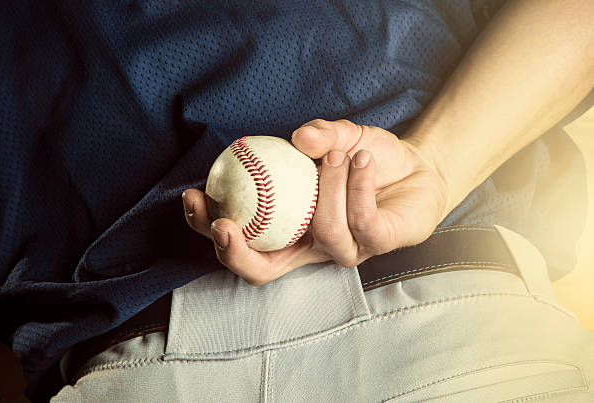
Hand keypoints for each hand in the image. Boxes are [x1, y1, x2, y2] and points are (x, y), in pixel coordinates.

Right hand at [182, 119, 447, 284]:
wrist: (417, 166)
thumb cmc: (368, 159)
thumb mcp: (339, 137)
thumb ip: (320, 134)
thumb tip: (297, 136)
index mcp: (287, 229)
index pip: (240, 243)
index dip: (209, 228)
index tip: (193, 197)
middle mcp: (310, 247)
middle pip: (261, 271)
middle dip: (233, 253)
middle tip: (223, 223)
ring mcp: (344, 250)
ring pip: (322, 233)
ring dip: (324, 188)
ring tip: (334, 154)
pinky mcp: (378, 244)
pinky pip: (360, 220)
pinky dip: (355, 184)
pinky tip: (361, 159)